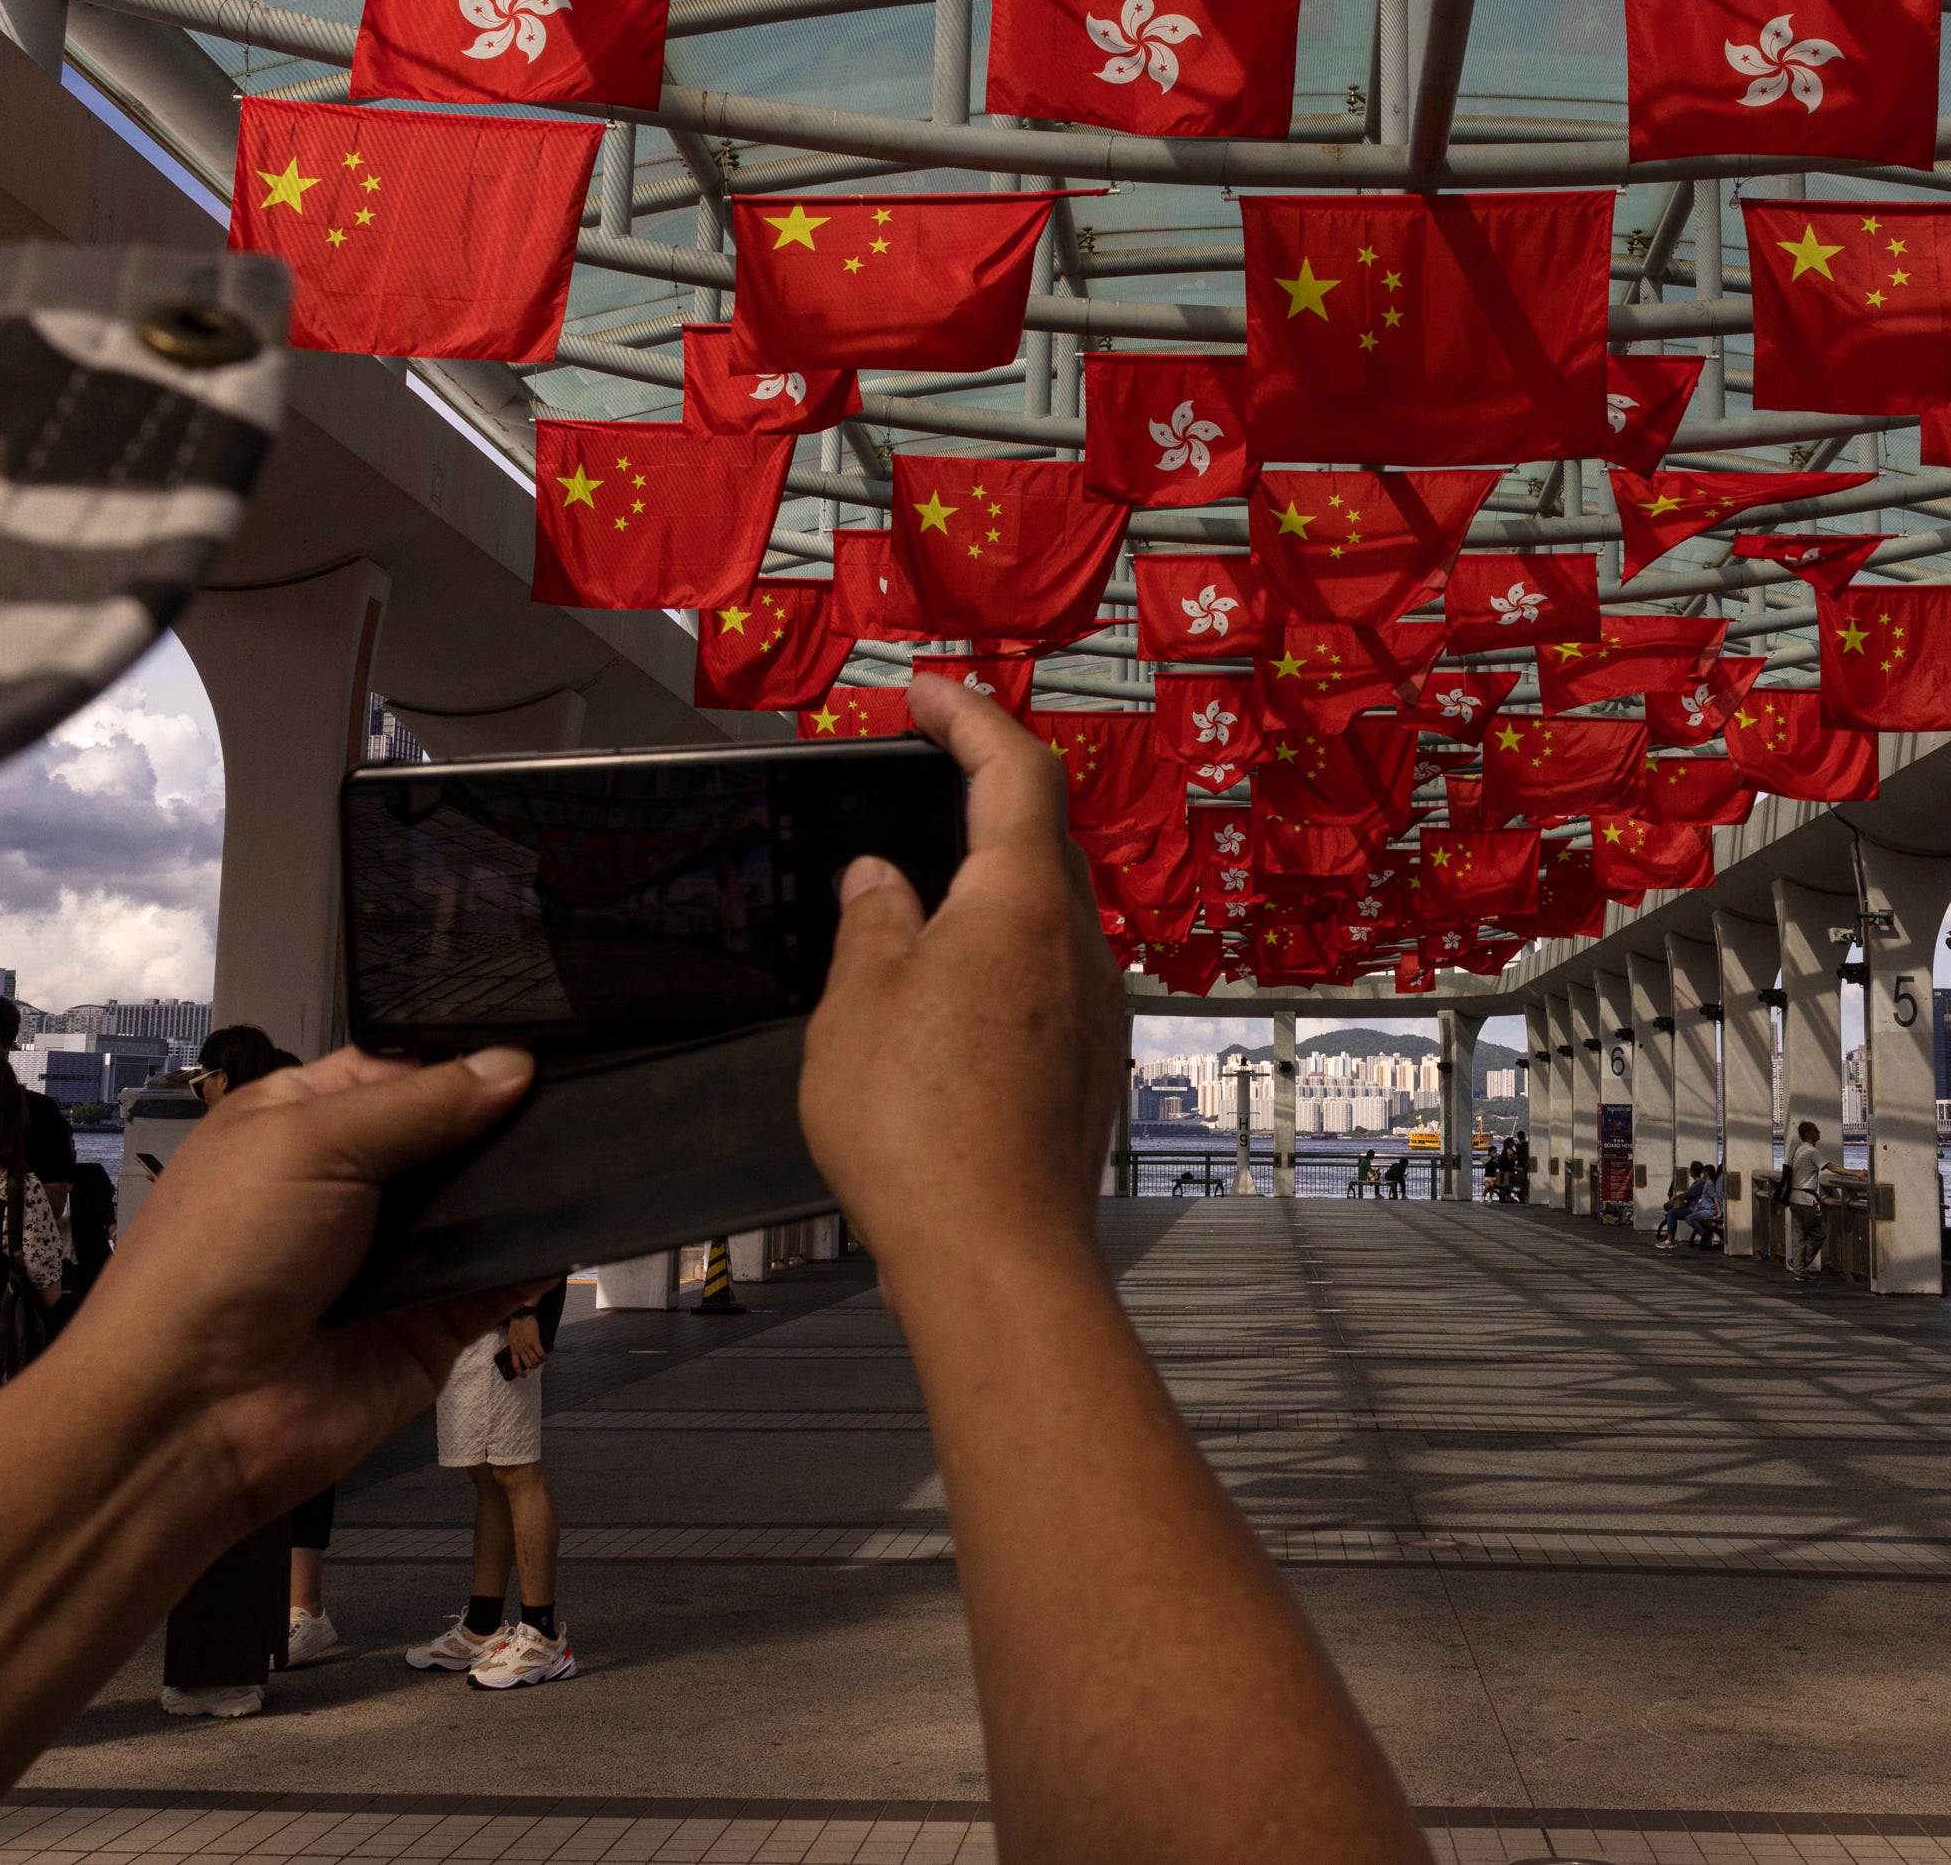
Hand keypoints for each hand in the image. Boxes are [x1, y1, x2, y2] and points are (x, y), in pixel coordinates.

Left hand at [43, 1045, 538, 1527]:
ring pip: (482, 1204)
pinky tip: (565, 1227)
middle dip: (502, 1121)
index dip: (461, 1060)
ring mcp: (392, 1256)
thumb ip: (418, 1103)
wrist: (194, 1415)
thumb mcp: (308, 1143)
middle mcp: (348, 1185)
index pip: (401, 1070)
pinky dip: (532, 1257)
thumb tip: (510, 1066)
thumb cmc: (209, 1265)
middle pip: (452, 1134)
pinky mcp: (430, 1322)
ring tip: (573, 1157)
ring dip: (522, 1186)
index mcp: (300, 1122)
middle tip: (564, 1099)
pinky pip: (499, 1280)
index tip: (530, 1051)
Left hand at [503, 1310, 549, 1372]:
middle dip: (534, 1366)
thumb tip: (518, 1352)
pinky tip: (546, 1357)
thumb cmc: (516, 1325)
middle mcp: (520, 1350)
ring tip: (543, 1360)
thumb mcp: (512, 1338)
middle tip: (538, 1363)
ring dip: (540, 1362)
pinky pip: (541, 1354)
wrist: (521, 1315)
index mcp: (514, 1349)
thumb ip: (515, 1346)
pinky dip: (545, 1357)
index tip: (525, 1376)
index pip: (516, 1365)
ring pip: (535, 1361)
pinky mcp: (534, 1341)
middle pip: (528, 1365)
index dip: (520, 1373)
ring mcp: (527, 1346)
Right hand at [804, 676, 1124, 1279]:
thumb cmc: (922, 1129)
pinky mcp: (1086, 1068)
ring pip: (1042, 915)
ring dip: (983, 887)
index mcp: (1022, 902)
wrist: (994, 1256)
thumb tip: (880, 882)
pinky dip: (994, 957)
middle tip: (920, 772)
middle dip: (979, 795)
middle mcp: (1076, 945)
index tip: (924, 694)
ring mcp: (1093, 1010)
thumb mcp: (858, 1002)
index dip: (968, 716)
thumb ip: (871, 923)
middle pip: (1038, 838)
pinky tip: (940, 995)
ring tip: (910, 897)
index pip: (1012, 769)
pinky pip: (1042, 980)